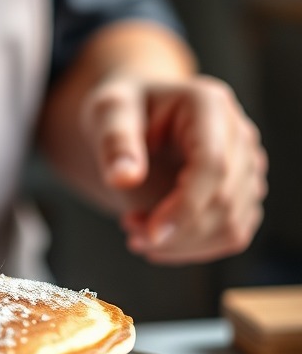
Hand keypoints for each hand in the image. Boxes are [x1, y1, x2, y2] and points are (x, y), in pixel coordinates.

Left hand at [80, 75, 267, 263]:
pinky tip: (158, 237)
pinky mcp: (242, 191)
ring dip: (182, 243)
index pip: (213, 166)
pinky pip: (231, 234)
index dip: (185, 208)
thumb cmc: (120, 111)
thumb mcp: (107, 113)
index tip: (150, 235)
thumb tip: (123, 178)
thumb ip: (115, 143)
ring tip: (136, 229)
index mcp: (209, 106)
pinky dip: (194, 247)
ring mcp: (246, 165)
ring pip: (232, 225)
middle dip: (175, 231)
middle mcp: (238, 135)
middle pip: (225, 201)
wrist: (132, 118)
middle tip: (129, 228)